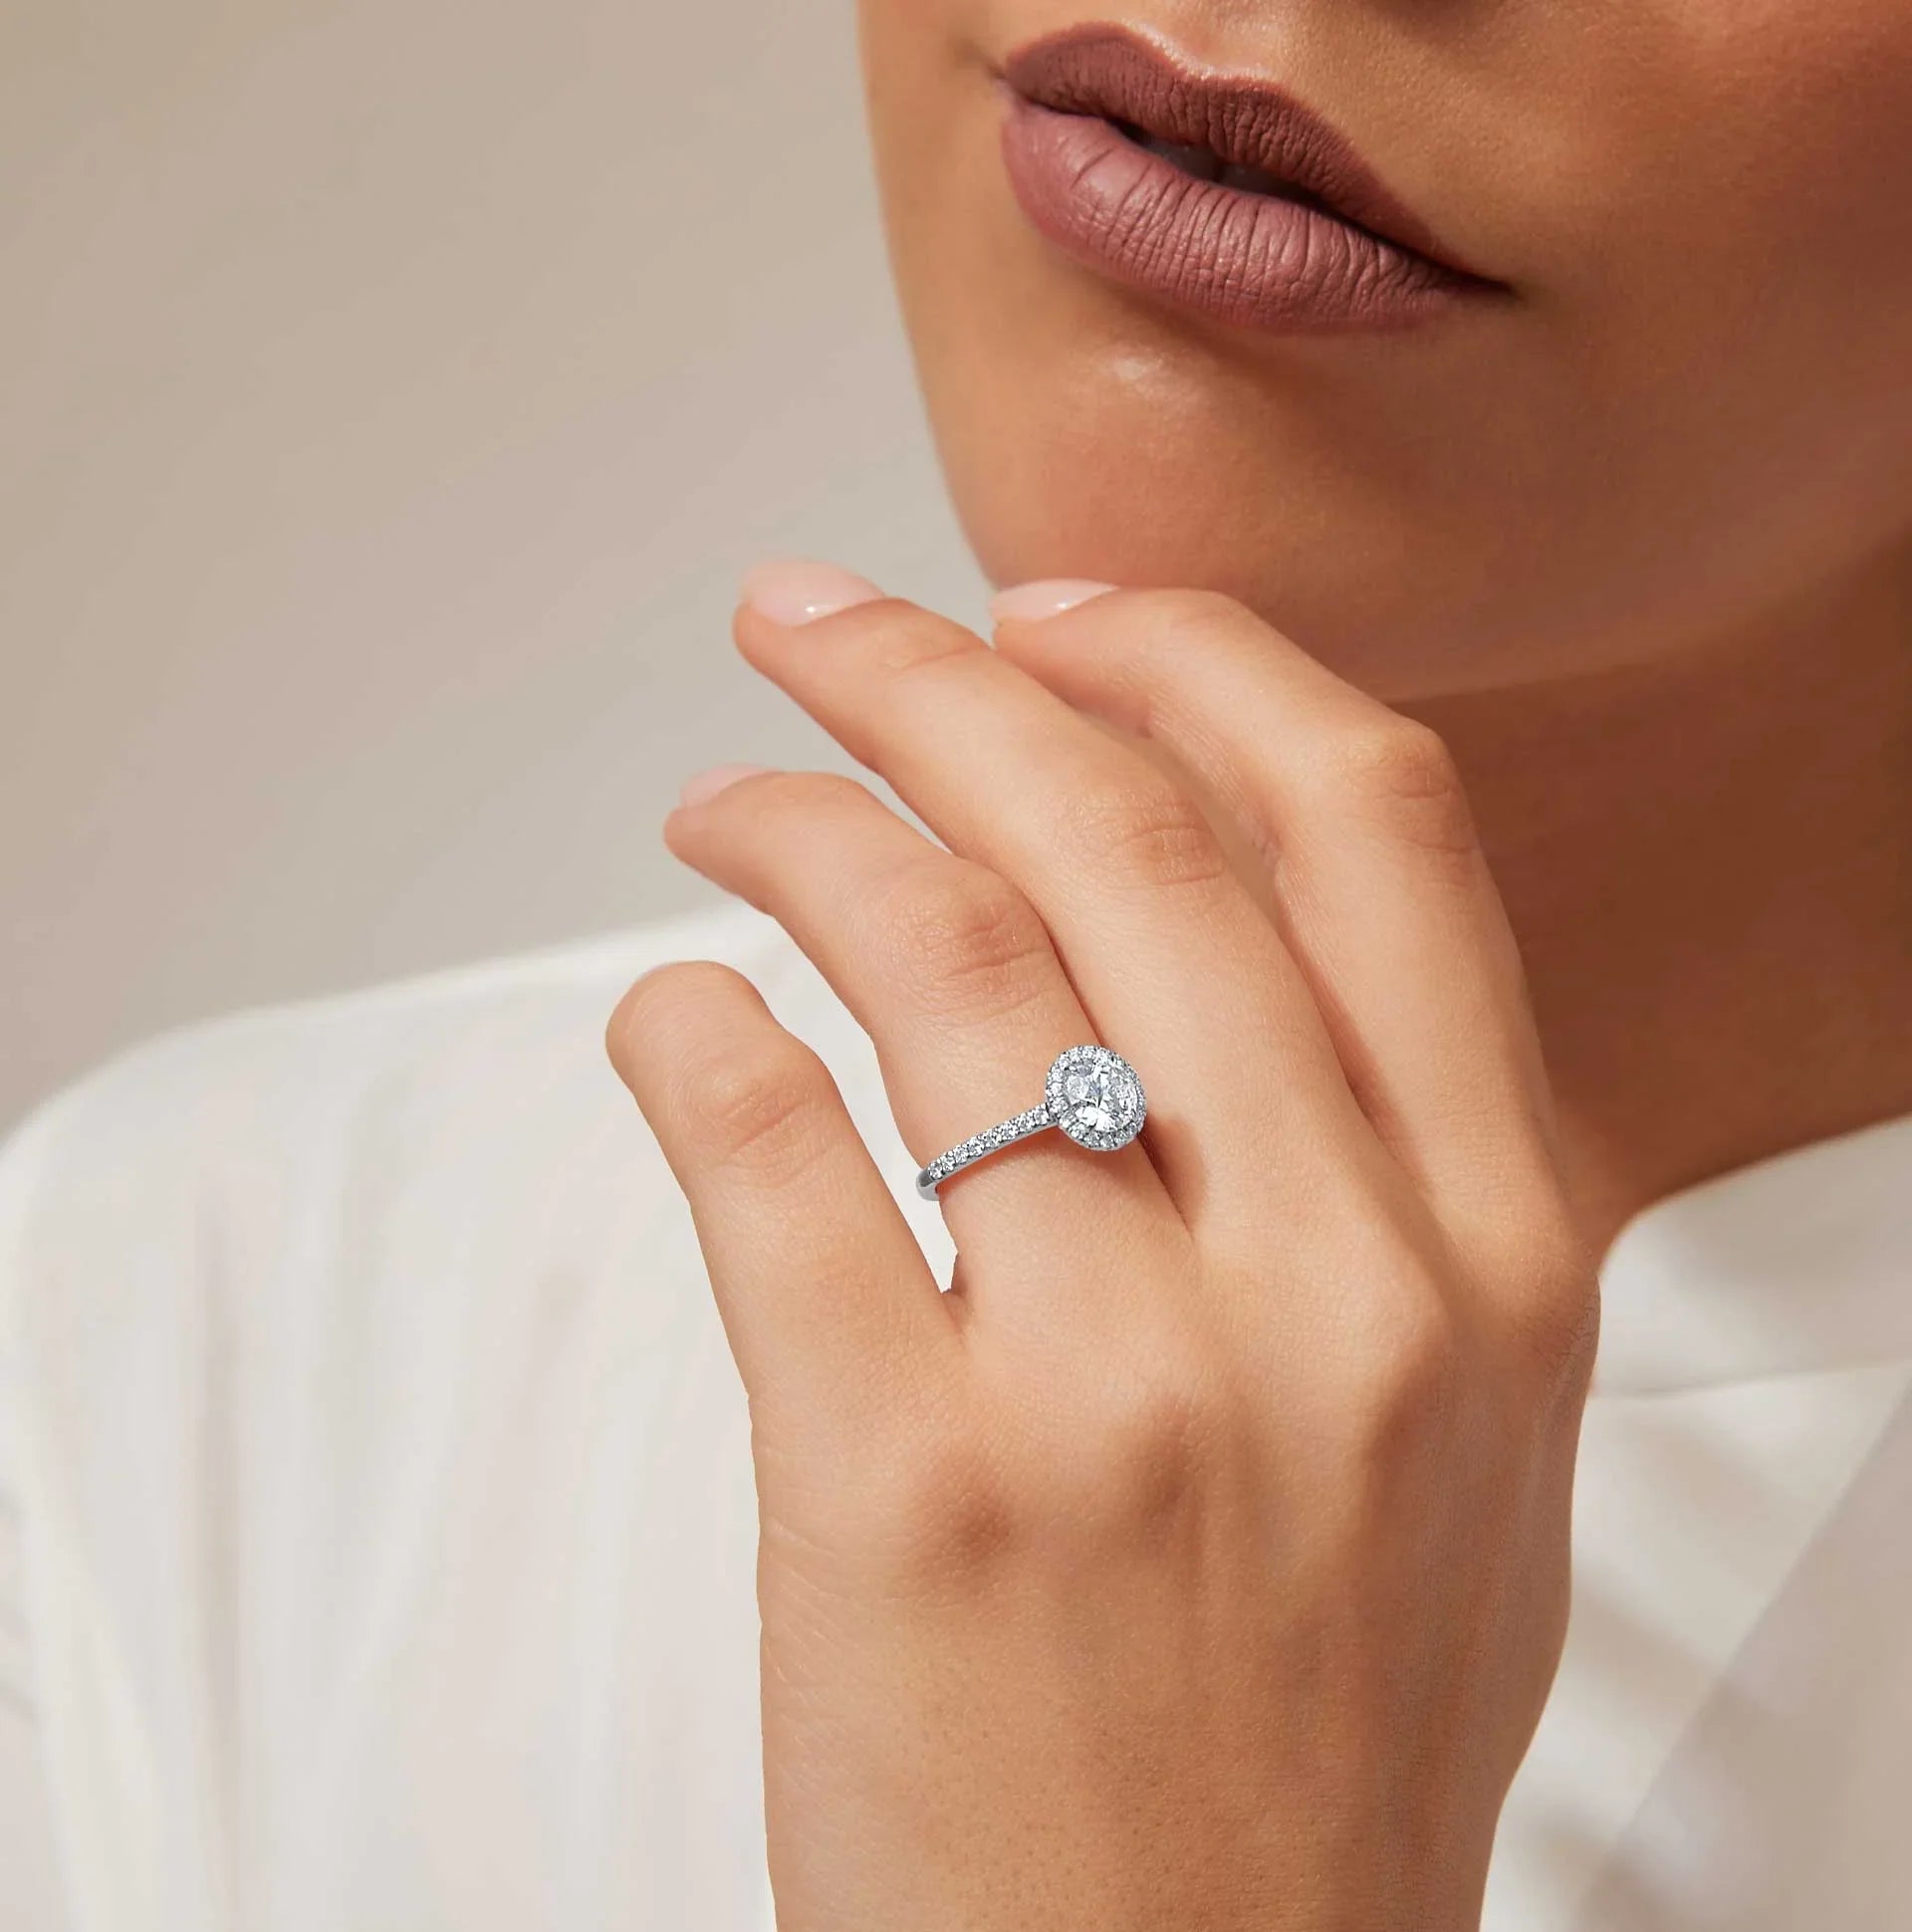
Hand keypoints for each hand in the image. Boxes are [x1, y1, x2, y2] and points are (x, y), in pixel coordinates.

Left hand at [607, 563, 1596, 1931]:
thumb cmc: (1315, 1737)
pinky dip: (690, 1037)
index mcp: (1499, 1244)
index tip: (1053, 614)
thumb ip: (1407, 1181)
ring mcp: (1129, 1388)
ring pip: (940, 958)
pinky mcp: (914, 1497)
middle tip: (819, 628)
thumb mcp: (1474, 1438)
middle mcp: (1341, 1283)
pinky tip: (670, 1017)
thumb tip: (1234, 932)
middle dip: (938, 677)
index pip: (1365, 824)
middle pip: (1121, 837)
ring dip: (798, 828)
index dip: (1191, 663)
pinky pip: (771, 1157)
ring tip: (723, 805)